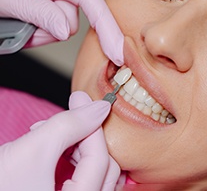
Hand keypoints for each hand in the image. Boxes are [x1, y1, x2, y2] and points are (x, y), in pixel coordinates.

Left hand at [0, 0, 122, 65]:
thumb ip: (43, 15)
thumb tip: (66, 31)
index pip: (92, 1)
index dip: (107, 28)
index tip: (116, 52)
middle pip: (73, 20)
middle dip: (49, 28)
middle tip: (24, 20)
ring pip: (63, 26)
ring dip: (42, 30)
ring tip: (21, 18)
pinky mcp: (56, 1)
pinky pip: (56, 25)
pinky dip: (40, 30)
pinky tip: (27, 19)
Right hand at [0, 91, 119, 190]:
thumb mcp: (31, 152)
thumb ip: (69, 126)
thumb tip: (99, 108)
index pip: (100, 160)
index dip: (91, 123)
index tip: (81, 99)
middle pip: (104, 169)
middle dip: (86, 136)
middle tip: (71, 115)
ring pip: (96, 173)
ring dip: (79, 147)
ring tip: (54, 135)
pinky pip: (84, 179)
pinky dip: (73, 159)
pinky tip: (56, 148)